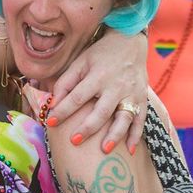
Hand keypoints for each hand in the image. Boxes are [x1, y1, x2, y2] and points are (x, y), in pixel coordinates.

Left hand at [49, 30, 148, 153]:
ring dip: (115, 135)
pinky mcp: (142, 99)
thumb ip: (66, 82)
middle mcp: (116, 86)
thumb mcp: (80, 62)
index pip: (77, 97)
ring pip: (124, 118)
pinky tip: (129, 150)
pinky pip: (141, 120)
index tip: (50, 122)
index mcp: (97, 76)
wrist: (130, 42)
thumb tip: (52, 103)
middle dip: (88, 128)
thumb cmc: (100, 54)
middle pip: (101, 111)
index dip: (63, 110)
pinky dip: (136, 135)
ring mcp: (131, 94)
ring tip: (104, 150)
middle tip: (74, 141)